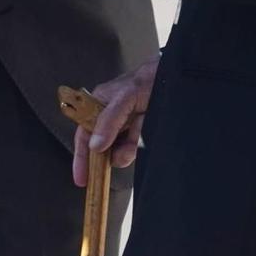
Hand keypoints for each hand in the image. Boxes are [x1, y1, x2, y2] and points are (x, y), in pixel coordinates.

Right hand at [72, 54, 157, 186]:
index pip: (84, 135)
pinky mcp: (141, 132)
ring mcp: (126, 126)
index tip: (81, 178)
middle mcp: (110, 117)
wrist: (173, 76)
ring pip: (122, 149)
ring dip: (129, 148)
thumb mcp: (124, 97)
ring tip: (138, 134)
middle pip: (103, 147)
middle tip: (117, 160)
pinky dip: (139, 145)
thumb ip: (109, 120)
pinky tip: (143, 133)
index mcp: (98, 105)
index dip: (81, 157)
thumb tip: (95, 145)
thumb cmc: (146, 78)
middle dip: (111, 154)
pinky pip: (136, 147)